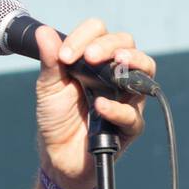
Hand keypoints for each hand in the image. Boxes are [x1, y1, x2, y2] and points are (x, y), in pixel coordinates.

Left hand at [32, 18, 156, 188]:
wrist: (57, 157)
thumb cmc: (56, 119)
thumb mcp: (49, 88)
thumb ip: (50, 61)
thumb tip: (43, 32)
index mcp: (95, 60)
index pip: (100, 32)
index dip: (84, 37)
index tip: (64, 56)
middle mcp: (115, 74)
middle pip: (126, 44)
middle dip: (108, 45)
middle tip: (88, 56)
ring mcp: (126, 98)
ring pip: (145, 70)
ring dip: (132, 62)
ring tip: (115, 63)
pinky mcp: (129, 126)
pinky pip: (133, 114)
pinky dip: (118, 109)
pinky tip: (101, 106)